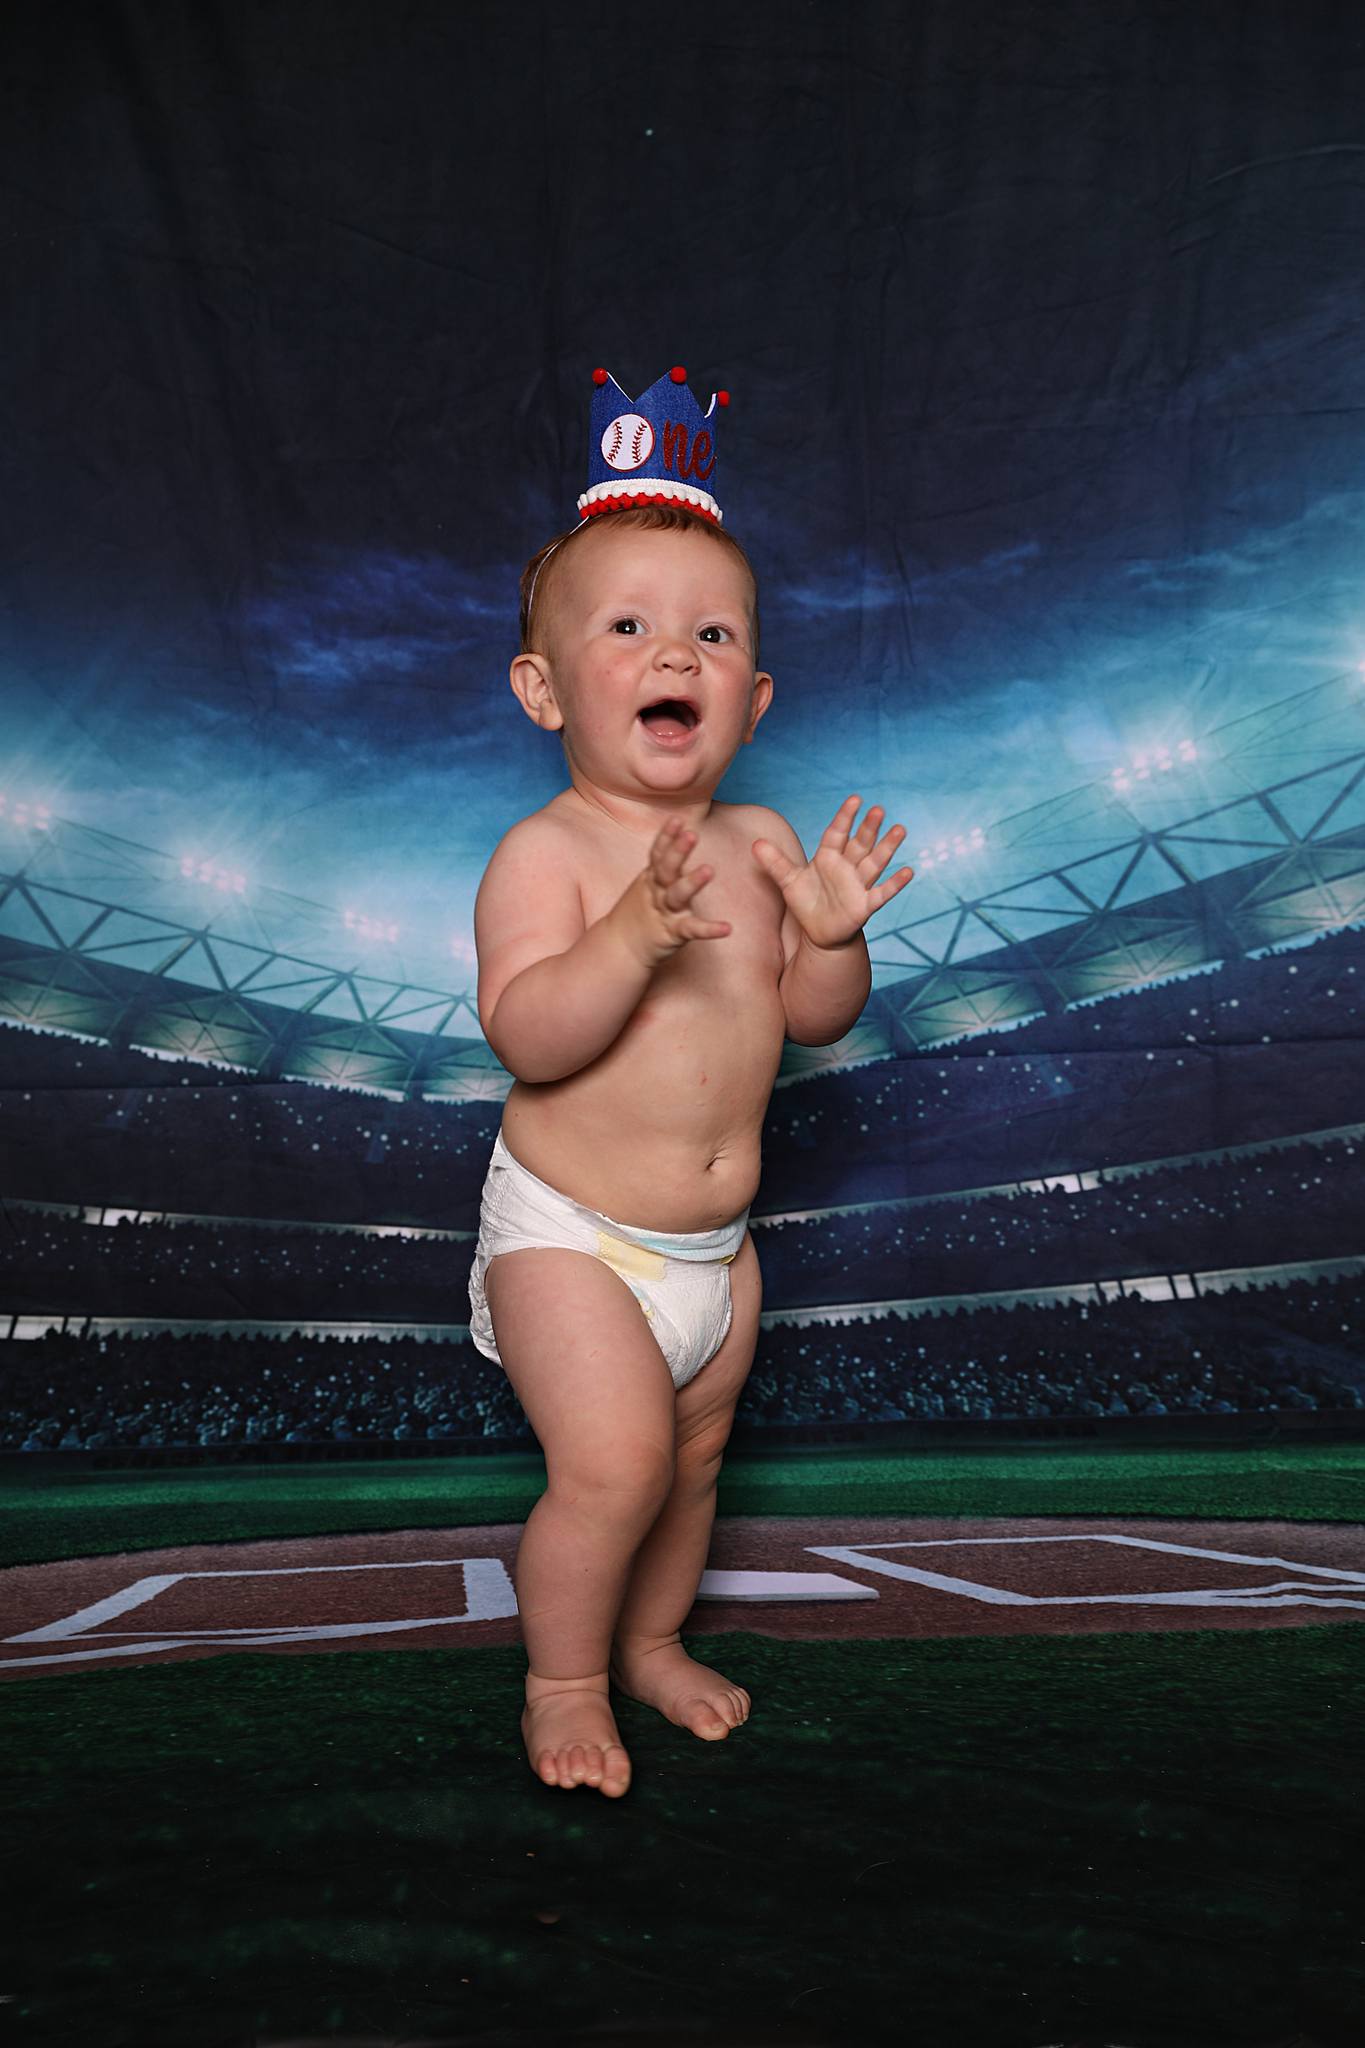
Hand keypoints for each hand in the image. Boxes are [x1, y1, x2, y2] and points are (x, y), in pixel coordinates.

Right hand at [621, 814, 731, 966]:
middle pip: (666, 869)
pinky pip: (692, 930)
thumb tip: (681, 838)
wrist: (621, 948)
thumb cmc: (642, 912)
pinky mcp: (673, 933)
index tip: (677, 818)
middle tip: (691, 834)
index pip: (658, 853)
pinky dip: (710, 930)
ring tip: (708, 870)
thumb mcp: (648, 884)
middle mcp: (658, 892)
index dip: (666, 836)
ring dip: (692, 882)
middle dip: (677, 851)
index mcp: (653, 878)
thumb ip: (664, 864)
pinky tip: (727, 928)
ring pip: (677, 895)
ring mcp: (665, 912)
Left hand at [752, 796, 913, 950]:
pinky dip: (895, 884)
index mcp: (829, 857)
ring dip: (887, 847)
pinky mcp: (865, 905)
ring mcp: (858, 885)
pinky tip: (909, 871)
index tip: (855, 799)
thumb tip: (755, 843)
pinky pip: (882, 893)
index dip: (845, 817)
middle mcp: (847, 867)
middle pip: (860, 843)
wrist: (820, 933)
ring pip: (875, 862)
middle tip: (878, 809)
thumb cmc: (807, 903)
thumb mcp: (788, 881)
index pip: (837, 833)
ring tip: (899, 830)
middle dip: (869, 828)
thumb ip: (775, 863)